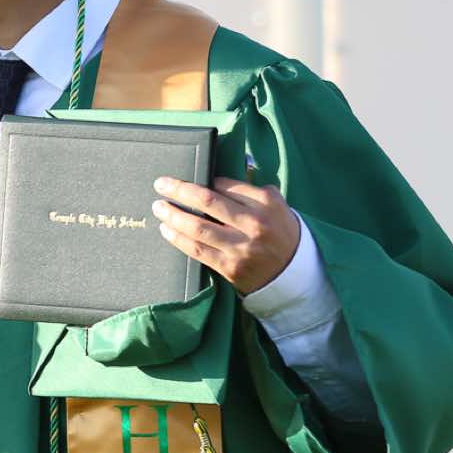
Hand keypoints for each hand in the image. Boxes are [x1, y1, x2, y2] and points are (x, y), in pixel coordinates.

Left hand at [151, 175, 300, 295]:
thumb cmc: (279, 233)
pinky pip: (197, 250)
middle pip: (207, 201)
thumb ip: (251, 190)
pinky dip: (178, 239)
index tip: (188, 179)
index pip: (226, 185)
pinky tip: (166, 230)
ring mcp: (240, 247)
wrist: (292, 273)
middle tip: (160, 184)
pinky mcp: (229, 267)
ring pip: (197, 227)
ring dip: (173, 215)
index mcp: (265, 203)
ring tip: (159, 207)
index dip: (203, 181)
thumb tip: (218, 179)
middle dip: (179, 190)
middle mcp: (253, 223)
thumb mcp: (276, 205)